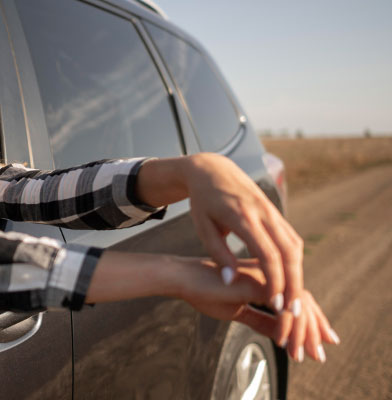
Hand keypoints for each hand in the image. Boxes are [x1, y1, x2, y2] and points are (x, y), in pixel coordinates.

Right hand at [175, 258, 339, 360]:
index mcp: (268, 279)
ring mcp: (267, 276)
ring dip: (301, 333)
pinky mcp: (258, 282)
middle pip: (304, 302)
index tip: (319, 342)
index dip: (311, 322)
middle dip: (314, 330)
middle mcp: (272, 274)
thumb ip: (261, 321)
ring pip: (298, 305)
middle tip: (319, 354)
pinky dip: (285, 326)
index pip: (298, 300)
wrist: (184, 278)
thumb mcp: (238, 311)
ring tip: (299, 354)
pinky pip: (281, 307)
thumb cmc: (205, 290)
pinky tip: (281, 341)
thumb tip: (281, 335)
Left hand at [181, 153, 303, 316]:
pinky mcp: (276, 213)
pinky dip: (295, 261)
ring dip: (298, 274)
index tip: (275, 304)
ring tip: (294, 301)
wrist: (212, 170)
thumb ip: (218, 255)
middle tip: (293, 311)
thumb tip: (230, 282)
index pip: (268, 254)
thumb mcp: (203, 228)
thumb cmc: (203, 202)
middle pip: (288, 252)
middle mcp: (263, 213)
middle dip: (294, 283)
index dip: (275, 281)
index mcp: (243, 217)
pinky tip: (291, 279)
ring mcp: (273, 211)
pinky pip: (291, 239)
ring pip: (294, 246)